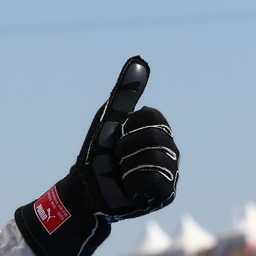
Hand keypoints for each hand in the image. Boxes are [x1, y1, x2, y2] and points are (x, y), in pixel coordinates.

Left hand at [15, 56, 179, 255]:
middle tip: (117, 157)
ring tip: (121, 173)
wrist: (85, 186)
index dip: (129, 125)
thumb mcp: (110, 117)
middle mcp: (170, 151)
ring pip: (155, 160)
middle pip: (156, 137)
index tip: (118, 136)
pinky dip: (133, 182)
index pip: (153, 116)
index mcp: (158, 131)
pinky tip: (128, 187)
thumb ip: (126, 91)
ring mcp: (170, 173)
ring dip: (127, 166)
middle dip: (126, 147)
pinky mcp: (165, 195)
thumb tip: (139, 60)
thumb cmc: (98, 151)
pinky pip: (155, 181)